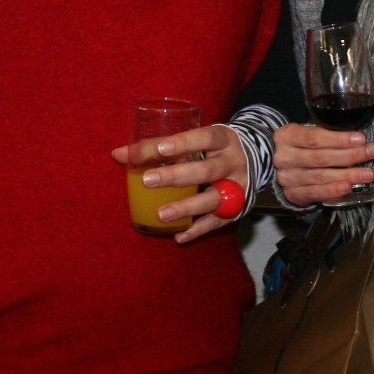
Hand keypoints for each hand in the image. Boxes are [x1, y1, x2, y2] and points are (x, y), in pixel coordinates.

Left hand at [109, 124, 246, 243]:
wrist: (255, 160)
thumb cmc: (212, 148)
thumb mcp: (195, 140)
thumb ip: (160, 146)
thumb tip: (118, 154)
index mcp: (223, 139)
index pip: (205, 137)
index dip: (185, 143)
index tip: (162, 149)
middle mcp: (234, 162)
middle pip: (208, 170)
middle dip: (177, 176)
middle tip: (148, 180)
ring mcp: (238, 187)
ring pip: (214, 199)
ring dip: (186, 207)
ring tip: (160, 214)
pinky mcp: (238, 207)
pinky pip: (218, 222)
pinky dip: (198, 229)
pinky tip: (178, 236)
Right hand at [273, 122, 373, 205]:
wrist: (279, 165)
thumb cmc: (301, 146)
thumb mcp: (307, 133)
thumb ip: (327, 135)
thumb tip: (359, 140)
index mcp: (286, 136)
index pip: (314, 137)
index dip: (339, 139)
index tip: (360, 139)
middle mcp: (283, 157)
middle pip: (320, 157)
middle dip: (349, 156)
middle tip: (370, 153)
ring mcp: (287, 177)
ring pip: (320, 176)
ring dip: (347, 175)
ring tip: (367, 174)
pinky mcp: (292, 194)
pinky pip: (315, 193)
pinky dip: (333, 190)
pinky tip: (348, 187)